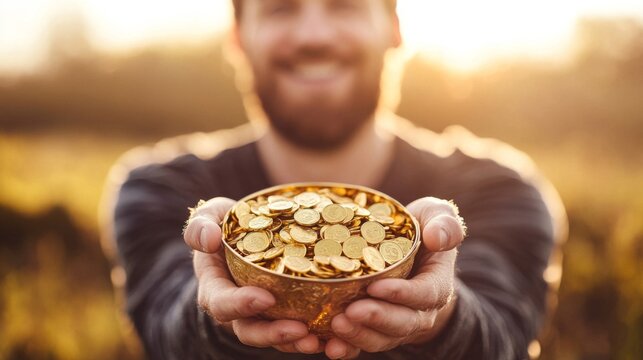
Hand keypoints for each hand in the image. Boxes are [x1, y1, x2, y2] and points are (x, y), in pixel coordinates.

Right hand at [183, 197, 322, 353]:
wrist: (250, 233)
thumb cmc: (226, 224)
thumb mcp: (210, 216)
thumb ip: (201, 224)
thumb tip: (208, 239)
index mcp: (216, 287)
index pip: (221, 303)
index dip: (241, 305)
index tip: (265, 298)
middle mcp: (238, 308)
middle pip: (250, 330)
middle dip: (273, 334)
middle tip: (299, 329)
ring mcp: (262, 315)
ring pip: (275, 337)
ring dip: (296, 342)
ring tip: (318, 339)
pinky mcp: (285, 314)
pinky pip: (297, 332)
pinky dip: (315, 336)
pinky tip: (335, 337)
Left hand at [325, 197, 465, 358]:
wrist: (409, 252)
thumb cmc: (421, 228)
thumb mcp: (437, 216)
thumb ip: (444, 223)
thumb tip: (437, 239)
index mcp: (436, 283)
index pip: (425, 294)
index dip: (402, 294)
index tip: (376, 286)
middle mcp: (419, 311)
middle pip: (402, 323)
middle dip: (377, 319)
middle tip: (351, 312)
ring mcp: (396, 324)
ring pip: (381, 338)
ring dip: (359, 335)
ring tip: (336, 325)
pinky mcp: (375, 330)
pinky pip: (362, 343)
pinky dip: (346, 347)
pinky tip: (327, 345)